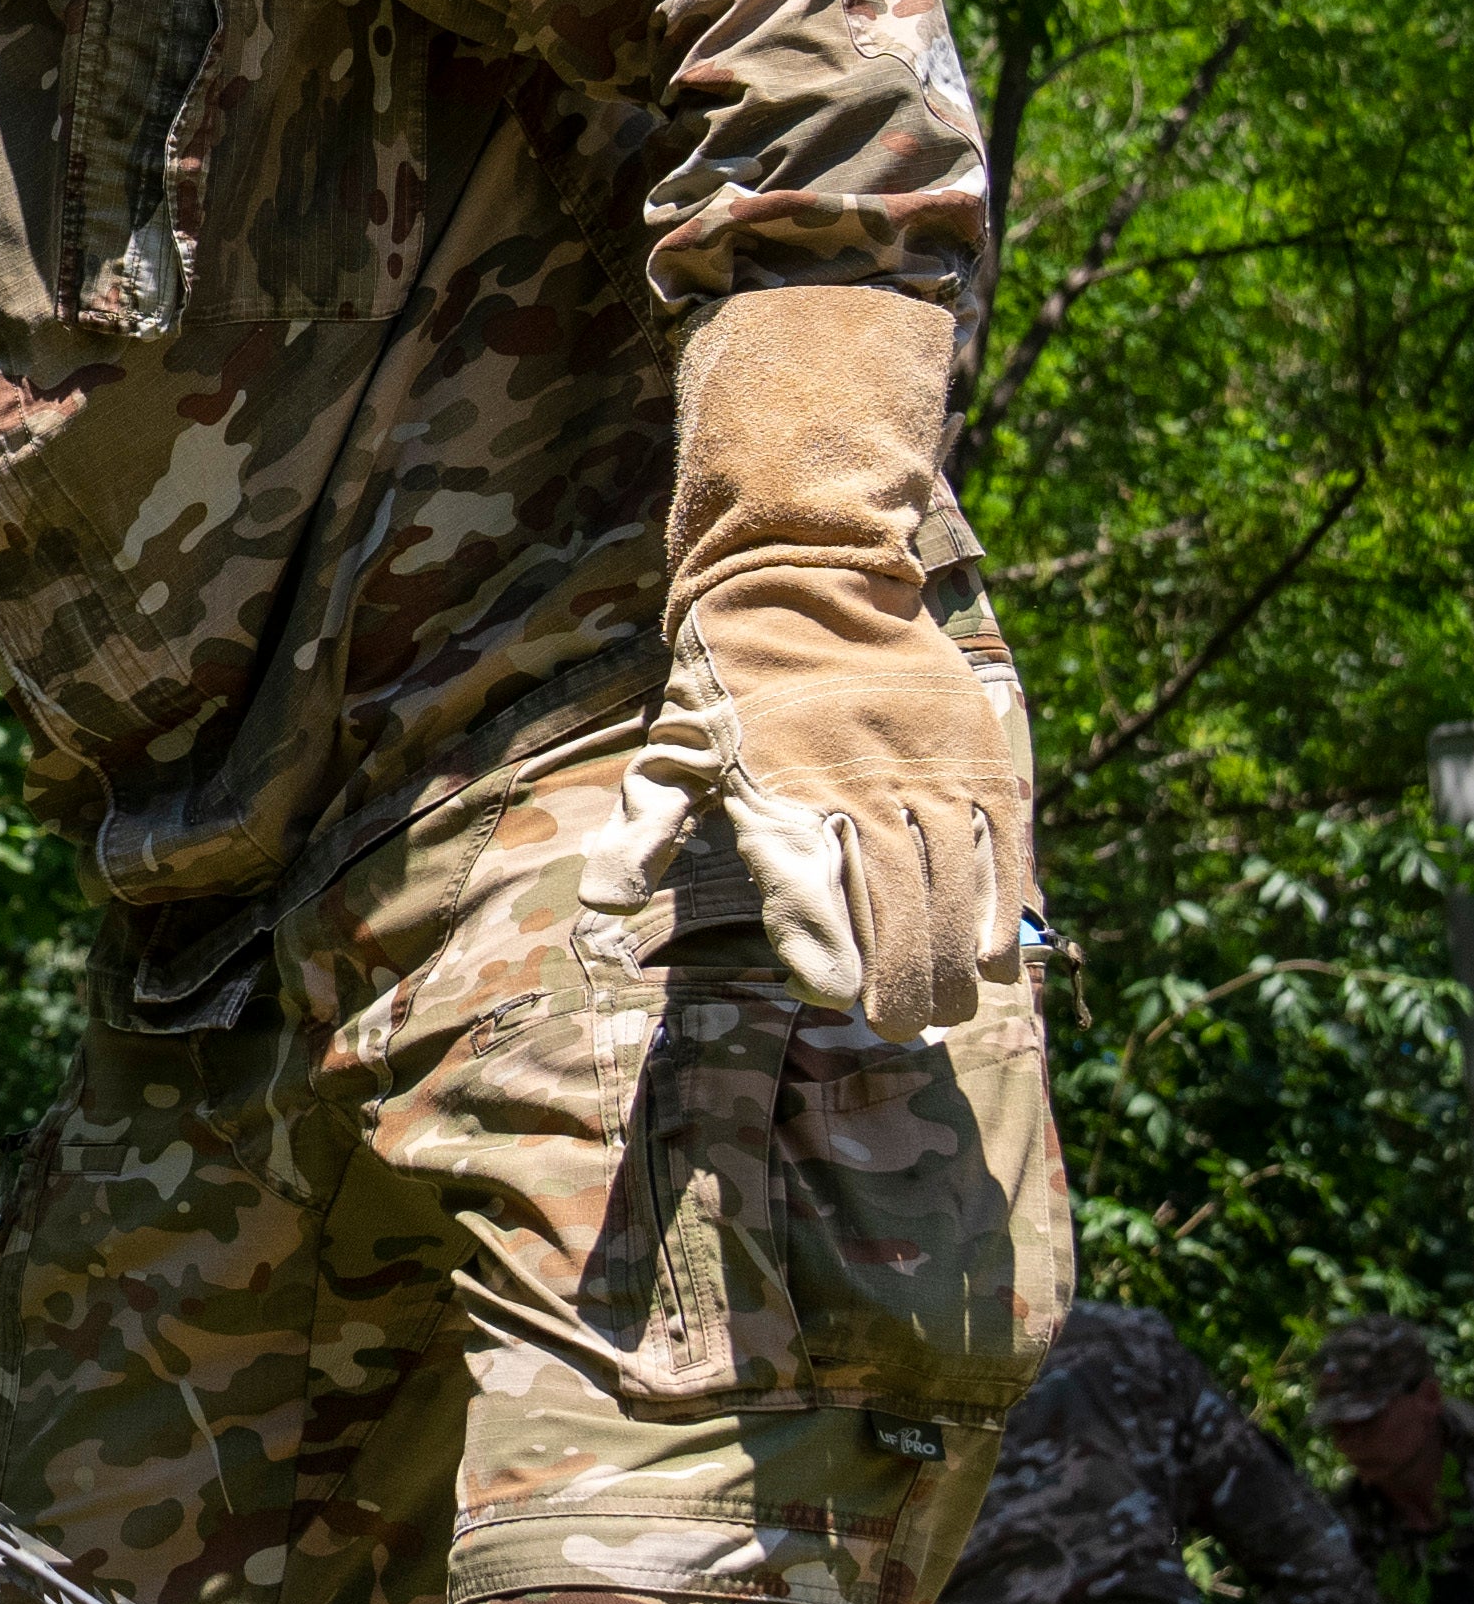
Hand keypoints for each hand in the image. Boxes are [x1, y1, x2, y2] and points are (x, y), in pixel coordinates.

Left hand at [683, 557, 1027, 1036]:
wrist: (806, 576)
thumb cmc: (726, 683)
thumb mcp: (670, 751)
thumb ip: (642, 831)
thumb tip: (599, 906)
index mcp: (774, 791)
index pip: (803, 886)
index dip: (821, 947)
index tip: (830, 994)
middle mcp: (855, 781)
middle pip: (891, 896)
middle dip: (902, 972)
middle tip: (904, 1027)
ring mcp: (922, 765)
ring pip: (952, 876)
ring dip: (958, 950)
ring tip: (954, 1007)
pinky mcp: (974, 751)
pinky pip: (999, 837)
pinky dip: (1005, 899)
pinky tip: (1001, 954)